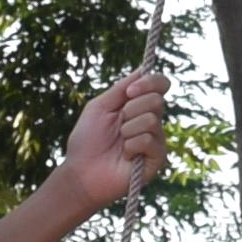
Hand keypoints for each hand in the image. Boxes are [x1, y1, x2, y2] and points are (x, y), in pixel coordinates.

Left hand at [58, 66, 168, 212]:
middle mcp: (151, 121)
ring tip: (119, 142)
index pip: (160, 85)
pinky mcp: (157, 159)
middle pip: (157, 100)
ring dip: (128, 129)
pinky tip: (125, 156)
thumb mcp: (100, 106)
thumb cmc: (87, 141)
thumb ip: (121, 88)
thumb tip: (143, 69)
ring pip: (151, 120)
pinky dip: (131, 145)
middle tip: (118, 125)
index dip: (150, 82)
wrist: (81, 172)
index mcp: (139, 106)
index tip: (128, 92)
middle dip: (131, 109)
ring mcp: (156, 140)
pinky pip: (149, 140)